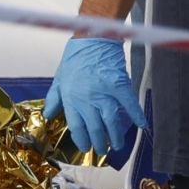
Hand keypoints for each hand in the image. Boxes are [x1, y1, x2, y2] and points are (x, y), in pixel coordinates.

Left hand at [43, 37, 148, 158]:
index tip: (86, 147)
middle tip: (102, 150)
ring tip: (117, 145)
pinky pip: (130, 105)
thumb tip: (48, 115)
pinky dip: (136, 116)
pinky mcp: (119, 85)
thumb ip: (53, 98)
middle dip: (99, 144)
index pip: (77, 128)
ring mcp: (105, 93)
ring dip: (116, 137)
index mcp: (71, 98)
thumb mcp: (59, 78)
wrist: (92, 37)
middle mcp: (87, 100)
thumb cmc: (75, 57)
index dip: (82, 141)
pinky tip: (141, 126)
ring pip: (111, 123)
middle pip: (95, 129)